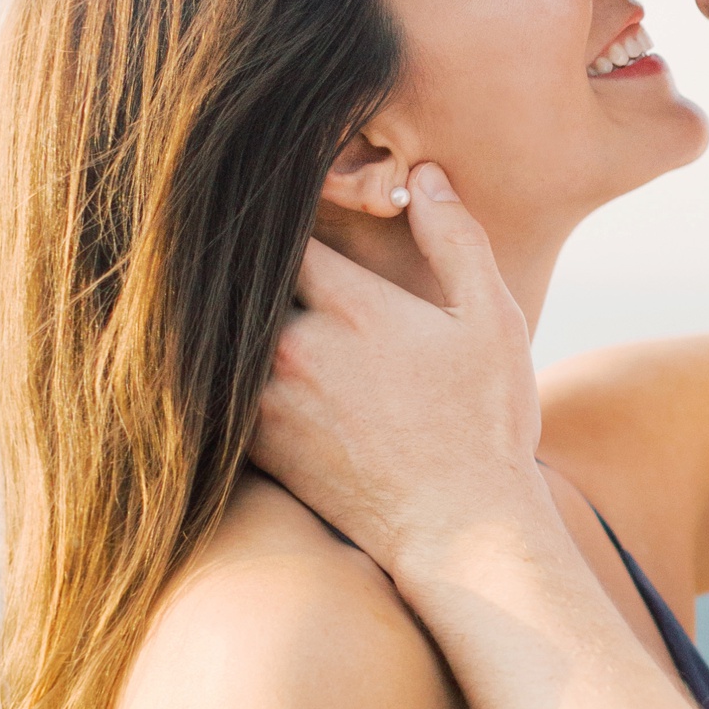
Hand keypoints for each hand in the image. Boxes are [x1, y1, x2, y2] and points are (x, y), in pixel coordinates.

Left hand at [253, 171, 543, 584]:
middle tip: (244, 240)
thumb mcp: (491, 322)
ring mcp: (268, 400)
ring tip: (229, 295)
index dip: (287, 212)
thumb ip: (456, 240)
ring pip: (225, 332)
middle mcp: (297, 346)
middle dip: (252, 261)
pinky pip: (218, 387)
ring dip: (234, 314)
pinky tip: (231, 356)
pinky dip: (223, 367)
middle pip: (245, 278)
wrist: (460, 532)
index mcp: (353, 305)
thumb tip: (424, 176)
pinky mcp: (256, 445)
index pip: (287, 230)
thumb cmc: (486, 424)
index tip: (296, 209)